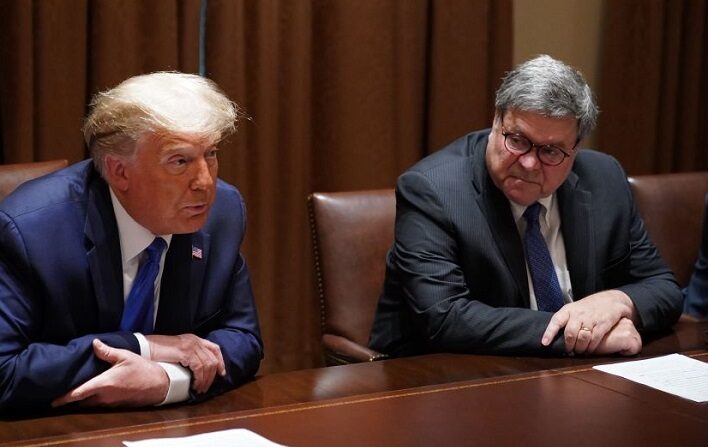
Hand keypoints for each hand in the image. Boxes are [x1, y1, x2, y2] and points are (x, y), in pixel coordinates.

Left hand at [52, 339, 168, 406]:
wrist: (158, 384)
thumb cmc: (142, 369)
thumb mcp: (125, 356)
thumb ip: (107, 352)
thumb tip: (94, 343)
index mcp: (103, 384)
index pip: (78, 393)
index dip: (64, 398)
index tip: (52, 401)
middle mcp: (104, 396)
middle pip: (81, 401)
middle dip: (72, 398)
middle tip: (63, 390)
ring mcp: (110, 402)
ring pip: (90, 403)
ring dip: (83, 399)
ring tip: (78, 389)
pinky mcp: (116, 404)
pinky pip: (100, 403)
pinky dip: (94, 399)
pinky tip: (95, 390)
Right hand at [146, 334, 225, 392]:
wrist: (146, 346)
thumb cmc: (158, 351)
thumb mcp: (177, 350)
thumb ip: (188, 355)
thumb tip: (196, 370)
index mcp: (194, 339)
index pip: (215, 349)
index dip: (220, 362)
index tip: (221, 373)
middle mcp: (195, 341)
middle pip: (213, 359)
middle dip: (212, 376)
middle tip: (205, 387)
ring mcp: (191, 345)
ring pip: (208, 365)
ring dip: (205, 380)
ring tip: (199, 389)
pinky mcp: (186, 352)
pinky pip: (199, 368)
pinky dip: (199, 378)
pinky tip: (194, 385)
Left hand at [541, 290, 635, 353]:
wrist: (611, 299)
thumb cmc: (589, 307)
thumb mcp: (574, 309)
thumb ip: (566, 320)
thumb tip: (555, 337)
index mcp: (568, 310)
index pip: (556, 321)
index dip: (549, 333)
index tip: (544, 343)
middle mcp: (578, 314)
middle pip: (570, 333)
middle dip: (569, 345)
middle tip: (569, 351)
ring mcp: (591, 319)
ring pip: (582, 338)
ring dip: (580, 348)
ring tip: (579, 352)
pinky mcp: (602, 325)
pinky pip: (594, 340)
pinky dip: (591, 348)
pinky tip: (589, 350)